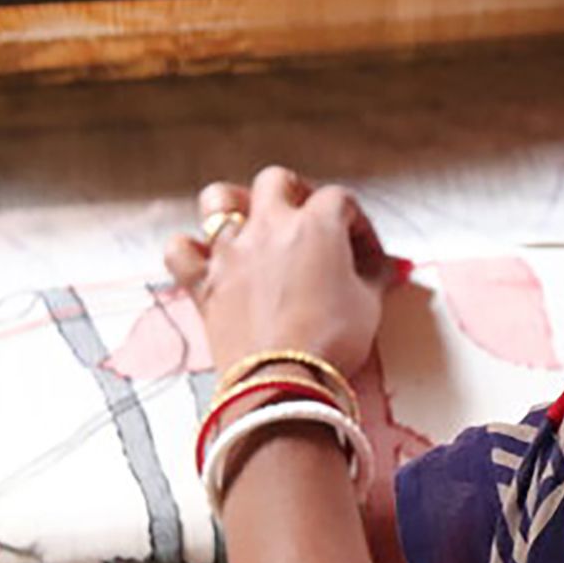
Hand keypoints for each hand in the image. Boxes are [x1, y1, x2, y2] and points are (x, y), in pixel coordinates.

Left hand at [164, 166, 390, 378]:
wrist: (283, 381)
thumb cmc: (331, 342)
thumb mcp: (370, 305)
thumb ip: (375, 275)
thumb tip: (382, 268)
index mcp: (316, 225)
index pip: (341, 201)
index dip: (358, 224)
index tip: (366, 253)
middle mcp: (269, 227)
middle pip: (277, 180)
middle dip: (297, 192)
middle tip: (310, 219)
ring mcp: (231, 252)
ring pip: (219, 199)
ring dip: (236, 204)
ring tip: (252, 224)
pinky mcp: (205, 283)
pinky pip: (180, 250)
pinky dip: (192, 250)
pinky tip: (209, 260)